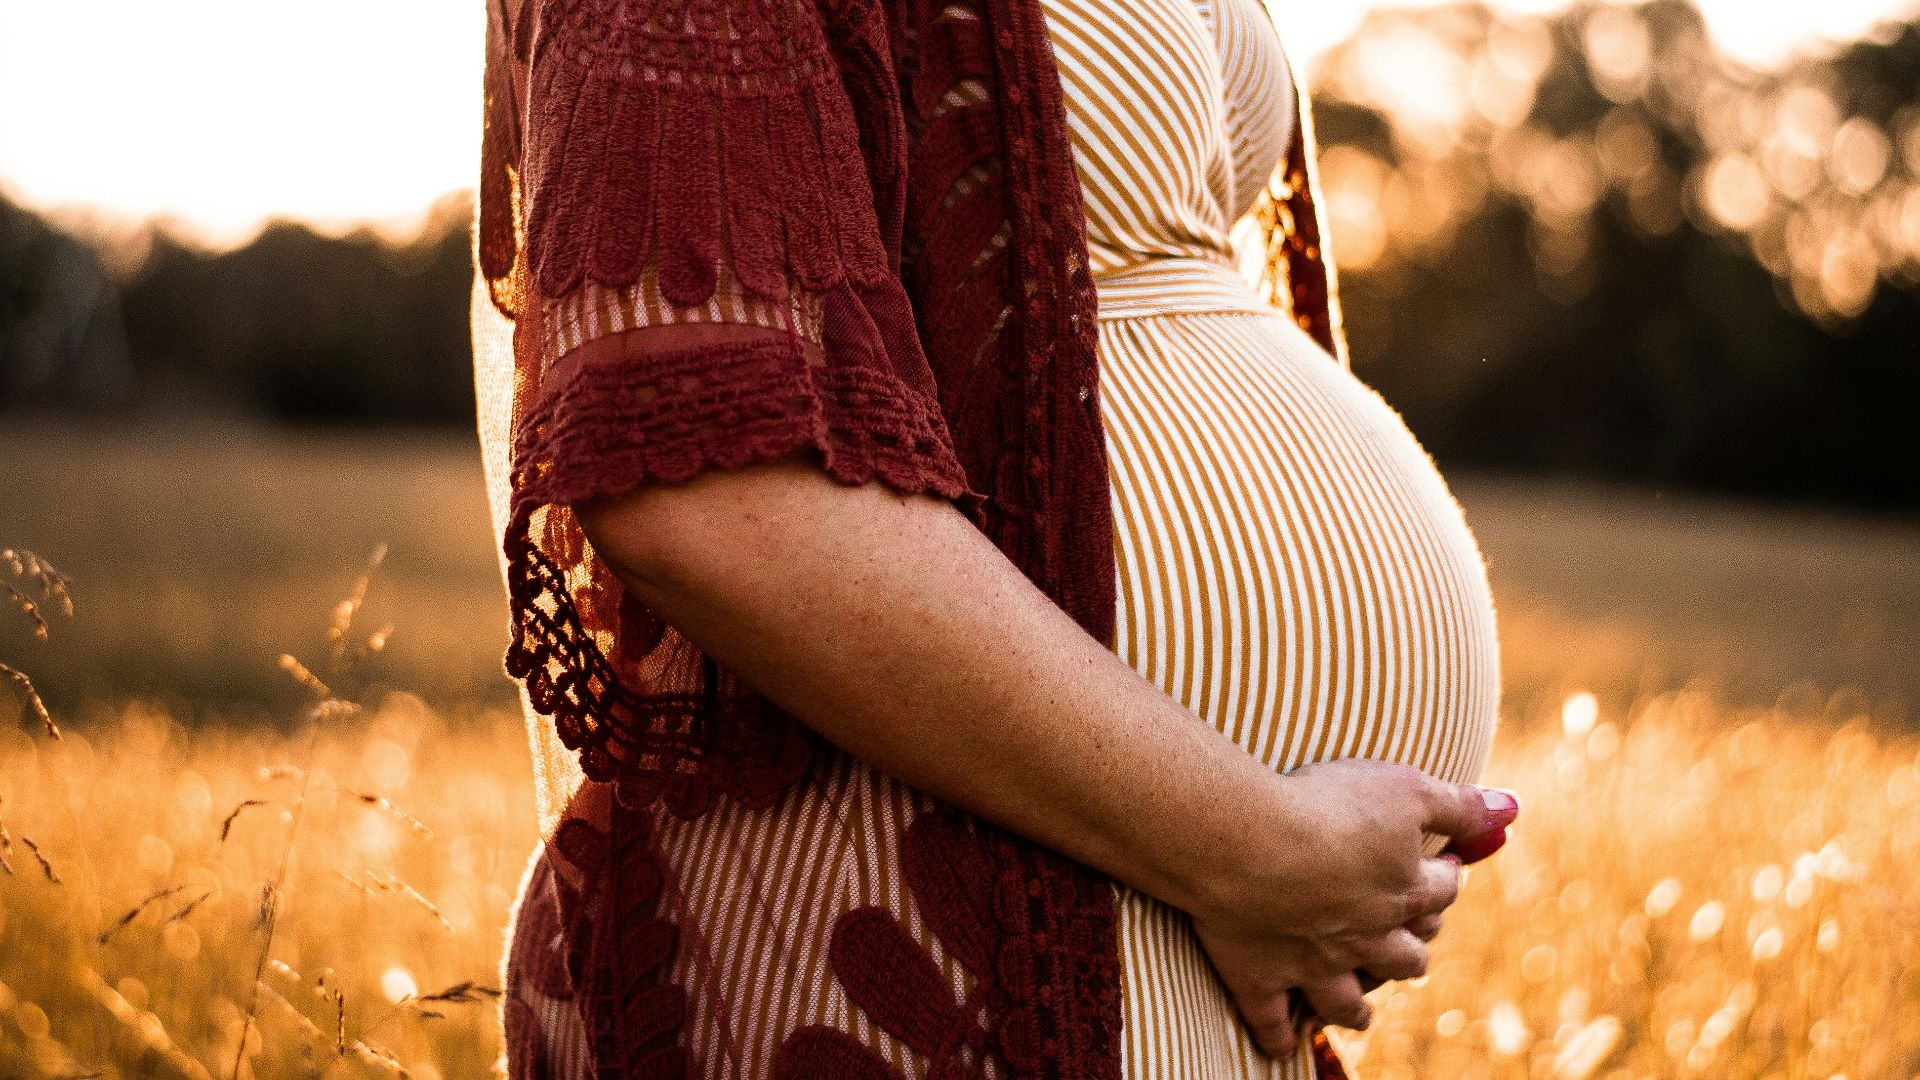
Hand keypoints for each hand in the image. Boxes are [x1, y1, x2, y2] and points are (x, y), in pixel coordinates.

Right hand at [1186, 760, 1518, 1058]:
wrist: (1248, 842)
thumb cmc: (1329, 806)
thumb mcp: (1406, 789)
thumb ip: (1459, 805)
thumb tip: (1512, 809)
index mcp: (1404, 892)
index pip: (1441, 891)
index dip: (1447, 878)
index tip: (1445, 866)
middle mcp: (1366, 938)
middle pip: (1404, 957)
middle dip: (1412, 951)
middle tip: (1410, 940)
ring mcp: (1312, 963)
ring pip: (1347, 999)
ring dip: (1357, 1005)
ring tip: (1362, 1009)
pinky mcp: (1259, 974)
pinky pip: (1271, 1018)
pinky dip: (1277, 1034)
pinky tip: (1281, 1044)